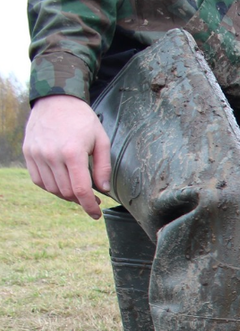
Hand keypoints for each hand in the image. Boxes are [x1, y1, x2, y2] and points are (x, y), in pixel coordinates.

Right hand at [23, 95, 111, 219]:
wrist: (56, 100)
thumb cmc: (82, 120)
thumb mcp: (101, 140)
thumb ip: (103, 167)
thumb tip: (103, 189)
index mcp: (72, 152)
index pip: (80, 189)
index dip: (89, 206)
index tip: (96, 214)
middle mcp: (51, 155)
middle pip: (66, 192)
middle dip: (81, 201)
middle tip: (92, 200)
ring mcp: (37, 154)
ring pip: (51, 188)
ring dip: (66, 195)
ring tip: (78, 191)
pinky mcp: (28, 152)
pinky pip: (38, 180)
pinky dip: (51, 187)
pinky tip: (62, 183)